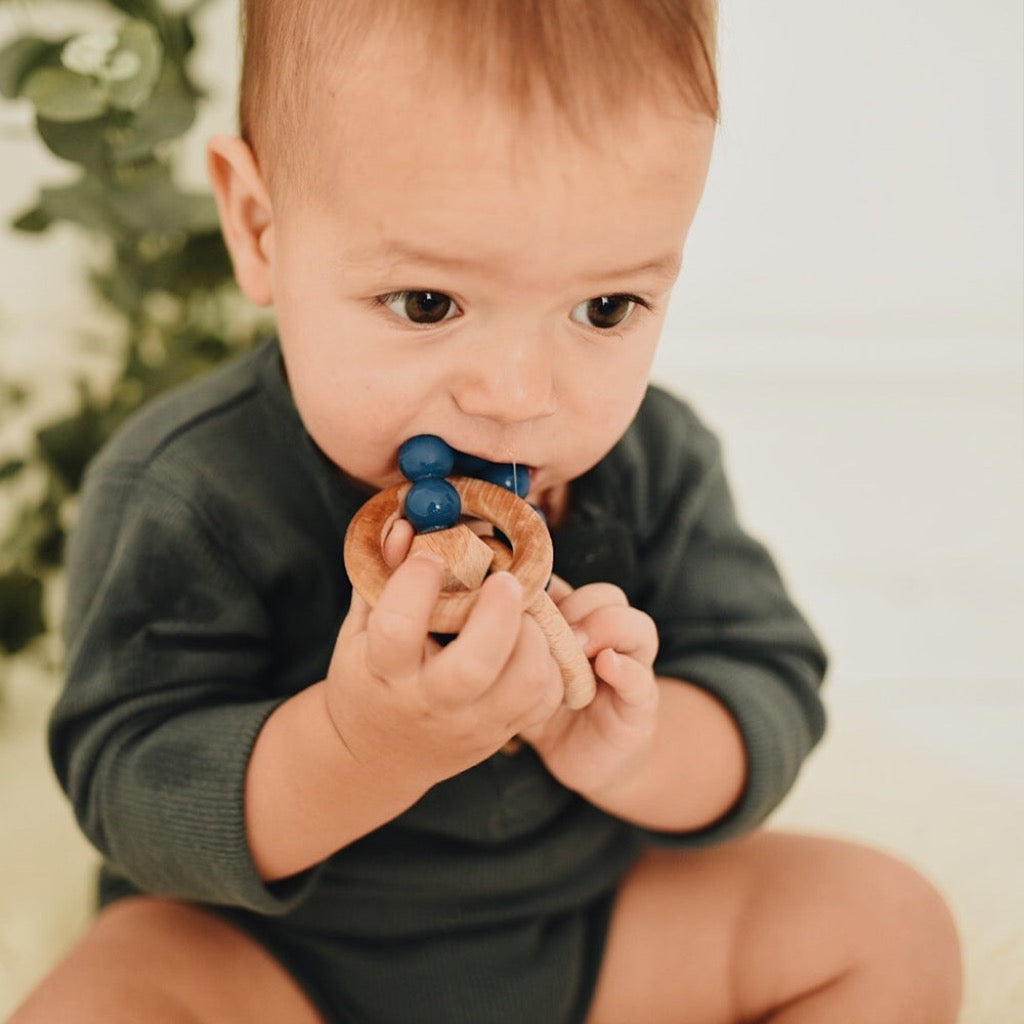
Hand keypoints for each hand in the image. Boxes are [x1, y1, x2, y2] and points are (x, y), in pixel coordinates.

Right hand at [324, 525, 564, 789]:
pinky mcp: (503, 732)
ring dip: (533, 635)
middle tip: (505, 580)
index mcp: (383, 673)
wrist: (378, 757)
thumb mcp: (361, 630)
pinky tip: (529, 639)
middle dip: (498, 615)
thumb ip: (381, 576)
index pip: (398, 628)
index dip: (417, 582)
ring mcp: (472, 724)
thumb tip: (408, 524)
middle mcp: (430, 703)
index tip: (431, 553)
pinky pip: (544, 697)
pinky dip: (548, 661)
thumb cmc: (368, 678)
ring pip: (522, 683)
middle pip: (473, 666)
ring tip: (521, 609)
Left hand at [519, 577, 660, 798]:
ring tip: (576, 644)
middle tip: (552, 624)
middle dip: (581, 603)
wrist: (583, 760)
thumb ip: (511, 645)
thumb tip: (478, 610)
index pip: (575, 585)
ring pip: (638, 628)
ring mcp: (629, 669)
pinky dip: (625, 669)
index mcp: (579, 625)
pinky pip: (640, 680)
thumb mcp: (522, 673)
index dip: (553, 587)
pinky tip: (606, 666)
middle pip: (610, 597)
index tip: (522, 603)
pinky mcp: (639, 706)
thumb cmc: (547, 710)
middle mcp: (608, 640)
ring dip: (606, 627)